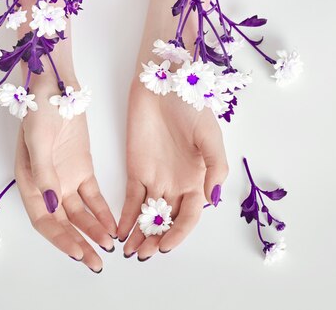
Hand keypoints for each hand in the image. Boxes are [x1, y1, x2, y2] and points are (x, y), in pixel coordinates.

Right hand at [14, 80, 117, 271]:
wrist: (55, 84)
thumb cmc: (38, 108)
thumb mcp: (37, 140)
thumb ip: (44, 174)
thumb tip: (50, 205)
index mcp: (29, 183)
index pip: (44, 221)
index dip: (60, 239)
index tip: (78, 252)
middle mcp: (46, 185)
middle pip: (63, 223)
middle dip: (79, 243)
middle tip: (96, 262)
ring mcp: (65, 177)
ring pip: (80, 213)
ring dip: (93, 230)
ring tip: (109, 247)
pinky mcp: (82, 168)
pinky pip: (93, 197)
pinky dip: (102, 212)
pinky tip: (113, 225)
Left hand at [117, 80, 227, 259]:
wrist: (163, 82)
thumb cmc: (191, 105)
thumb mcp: (210, 135)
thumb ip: (215, 167)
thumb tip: (214, 199)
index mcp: (198, 179)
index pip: (189, 215)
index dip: (179, 233)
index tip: (166, 246)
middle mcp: (176, 183)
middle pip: (167, 220)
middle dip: (156, 240)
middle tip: (143, 254)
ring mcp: (155, 177)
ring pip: (148, 214)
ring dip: (141, 234)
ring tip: (131, 251)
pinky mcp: (135, 169)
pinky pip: (130, 198)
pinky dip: (126, 216)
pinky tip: (120, 232)